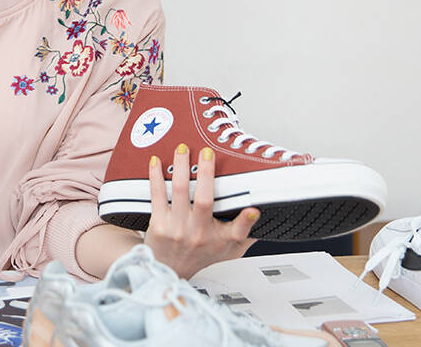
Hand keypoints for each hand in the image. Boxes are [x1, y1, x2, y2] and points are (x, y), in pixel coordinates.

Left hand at [142, 143, 258, 278]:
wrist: (167, 269)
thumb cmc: (199, 255)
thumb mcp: (228, 251)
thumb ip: (246, 235)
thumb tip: (264, 213)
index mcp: (220, 239)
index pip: (237, 232)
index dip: (247, 221)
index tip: (253, 209)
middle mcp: (199, 233)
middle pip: (204, 200)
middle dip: (206, 173)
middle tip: (207, 152)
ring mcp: (177, 228)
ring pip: (180, 191)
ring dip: (181, 167)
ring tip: (183, 149)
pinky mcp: (159, 223)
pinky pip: (157, 194)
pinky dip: (156, 176)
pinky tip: (157, 161)